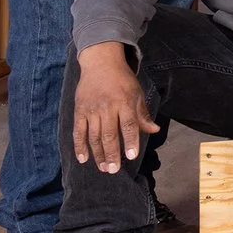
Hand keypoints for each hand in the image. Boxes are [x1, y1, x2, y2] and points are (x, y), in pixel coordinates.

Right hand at [71, 42, 156, 172]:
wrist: (100, 62)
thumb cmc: (122, 80)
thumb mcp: (137, 93)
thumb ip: (142, 114)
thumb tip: (155, 130)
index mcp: (124, 102)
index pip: (129, 125)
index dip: (130, 141)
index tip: (132, 156)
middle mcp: (107, 107)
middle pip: (109, 134)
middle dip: (112, 154)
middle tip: (114, 170)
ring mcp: (91, 109)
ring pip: (94, 136)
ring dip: (98, 154)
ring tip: (103, 168)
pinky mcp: (79, 111)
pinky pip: (78, 131)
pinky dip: (79, 146)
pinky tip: (83, 159)